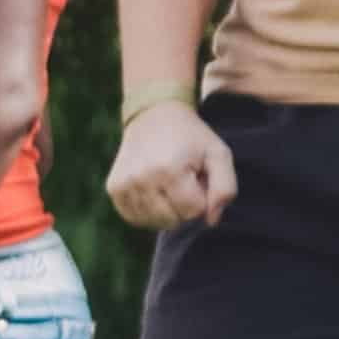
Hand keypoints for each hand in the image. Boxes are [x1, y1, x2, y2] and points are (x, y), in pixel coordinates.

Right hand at [107, 99, 235, 232]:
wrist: (154, 116)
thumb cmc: (191, 138)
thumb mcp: (218, 155)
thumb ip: (225, 189)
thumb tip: (211, 221)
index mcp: (170, 169)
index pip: (194, 211)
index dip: (202, 198)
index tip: (198, 179)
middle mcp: (142, 178)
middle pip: (173, 220)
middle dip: (184, 207)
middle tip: (184, 183)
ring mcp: (124, 184)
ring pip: (153, 222)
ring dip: (166, 211)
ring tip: (168, 187)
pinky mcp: (113, 188)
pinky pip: (134, 218)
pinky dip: (148, 213)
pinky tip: (154, 194)